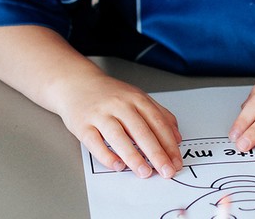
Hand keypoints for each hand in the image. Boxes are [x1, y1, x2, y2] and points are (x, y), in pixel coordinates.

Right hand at [52, 72, 182, 178]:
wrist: (77, 82)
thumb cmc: (110, 94)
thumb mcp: (137, 97)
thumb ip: (159, 114)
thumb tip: (176, 137)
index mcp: (136, 98)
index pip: (158, 122)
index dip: (169, 144)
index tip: (176, 161)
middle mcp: (120, 105)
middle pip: (141, 131)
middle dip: (156, 153)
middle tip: (166, 171)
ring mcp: (100, 114)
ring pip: (119, 137)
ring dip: (134, 157)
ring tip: (145, 172)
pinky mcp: (83, 125)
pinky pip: (95, 143)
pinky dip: (107, 155)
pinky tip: (118, 166)